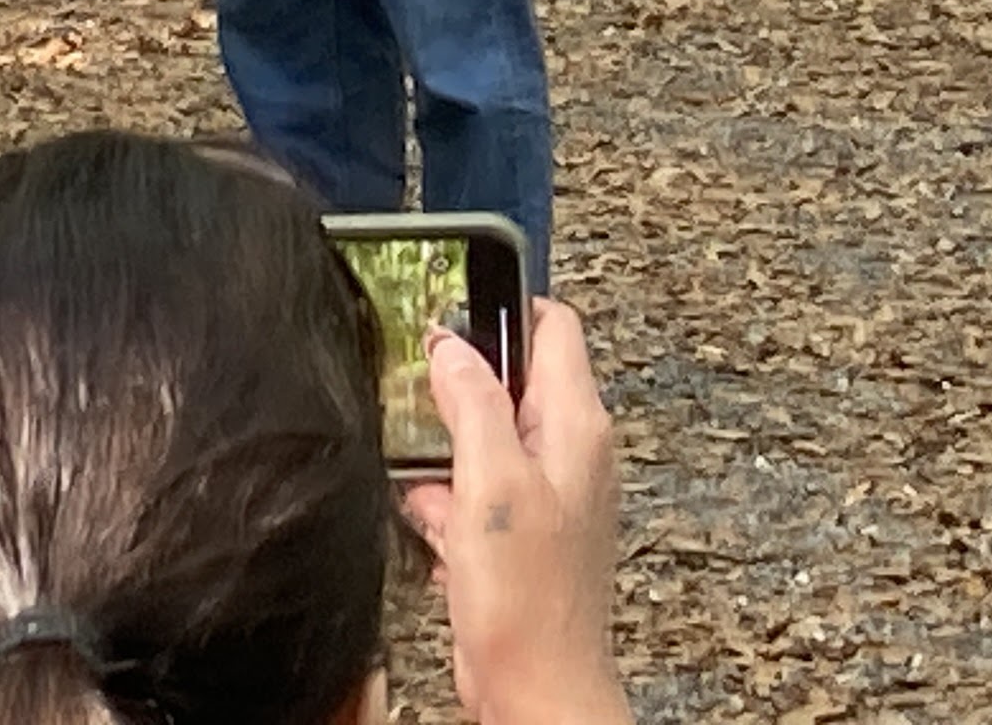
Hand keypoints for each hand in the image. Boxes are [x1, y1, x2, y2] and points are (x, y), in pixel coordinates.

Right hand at [407, 301, 628, 724]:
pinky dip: (446, 501)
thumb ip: (473, 403)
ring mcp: (545, 497)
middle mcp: (567, 454)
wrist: (536, 691)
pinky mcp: (518, 539)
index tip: (453, 305)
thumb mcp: (491, 482)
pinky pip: (475, 495)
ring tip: (417, 460)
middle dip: (462, 383)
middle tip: (418, 382)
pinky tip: (428, 521)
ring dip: (446, 449)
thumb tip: (450, 346)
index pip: (554, 327)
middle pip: (513, 381)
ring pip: (486, 440)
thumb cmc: (530, 601)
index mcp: (575, 426)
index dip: (505, 305)